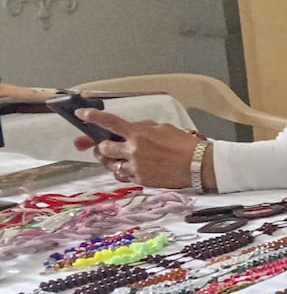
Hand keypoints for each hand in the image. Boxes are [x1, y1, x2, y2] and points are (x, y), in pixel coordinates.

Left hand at [73, 109, 203, 188]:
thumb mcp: (163, 128)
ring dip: (109, 160)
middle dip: (101, 146)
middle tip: (102, 145)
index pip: (110, 122)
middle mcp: (133, 150)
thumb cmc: (184, 144)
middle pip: (103, 148)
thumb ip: (142, 128)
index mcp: (139, 133)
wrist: (197, 164)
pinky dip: (121, 170)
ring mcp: (135, 166)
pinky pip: (122, 175)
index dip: (93, 117)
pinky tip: (128, 167)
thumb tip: (129, 130)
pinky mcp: (140, 179)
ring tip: (115, 157)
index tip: (81, 114)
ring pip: (109, 164)